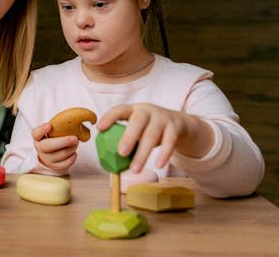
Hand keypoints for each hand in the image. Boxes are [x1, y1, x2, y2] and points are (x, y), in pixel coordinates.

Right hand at [32, 123, 78, 171]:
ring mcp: (46, 159)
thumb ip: (57, 125)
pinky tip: (73, 152)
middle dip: (64, 142)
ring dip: (72, 148)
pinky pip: (67, 163)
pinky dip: (73, 156)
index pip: (36, 133)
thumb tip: (75, 119)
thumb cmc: (54, 139)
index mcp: (38, 138)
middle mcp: (40, 149)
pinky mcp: (55, 167)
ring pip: (61, 154)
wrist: (52, 154)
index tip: (49, 125)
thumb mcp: (52, 131)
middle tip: (75, 138)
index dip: (42, 130)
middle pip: (49, 146)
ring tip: (76, 143)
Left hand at [97, 103, 213, 172]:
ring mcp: (162, 118)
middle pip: (137, 121)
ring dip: (143, 153)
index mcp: (133, 109)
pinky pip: (169, 141)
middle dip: (128, 137)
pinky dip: (164, 154)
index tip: (100, 128)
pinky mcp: (174, 127)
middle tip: (120, 153)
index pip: (120, 110)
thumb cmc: (149, 128)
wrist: (178, 123)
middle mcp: (147, 111)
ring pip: (152, 134)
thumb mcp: (137, 129)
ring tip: (135, 169)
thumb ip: (125, 139)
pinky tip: (158, 165)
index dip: (109, 117)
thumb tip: (107, 160)